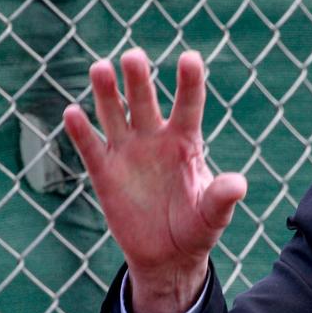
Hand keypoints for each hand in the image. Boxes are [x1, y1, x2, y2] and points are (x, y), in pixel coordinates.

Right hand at [63, 49, 246, 312]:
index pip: (189, 106)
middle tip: (134, 56)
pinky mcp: (105, 174)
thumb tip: (238, 184)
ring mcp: (128, 154)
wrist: (168, 256)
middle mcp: (155, 140)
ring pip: (115, 115)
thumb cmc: (197, 229)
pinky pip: (91, 148)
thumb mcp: (213, 215)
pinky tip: (73, 113)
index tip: (190, 57)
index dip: (189, 82)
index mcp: (186, 144)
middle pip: (145, 103)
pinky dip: (81, 131)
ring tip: (100, 68)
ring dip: (107, 94)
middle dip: (139, 80)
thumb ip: (222, 197)